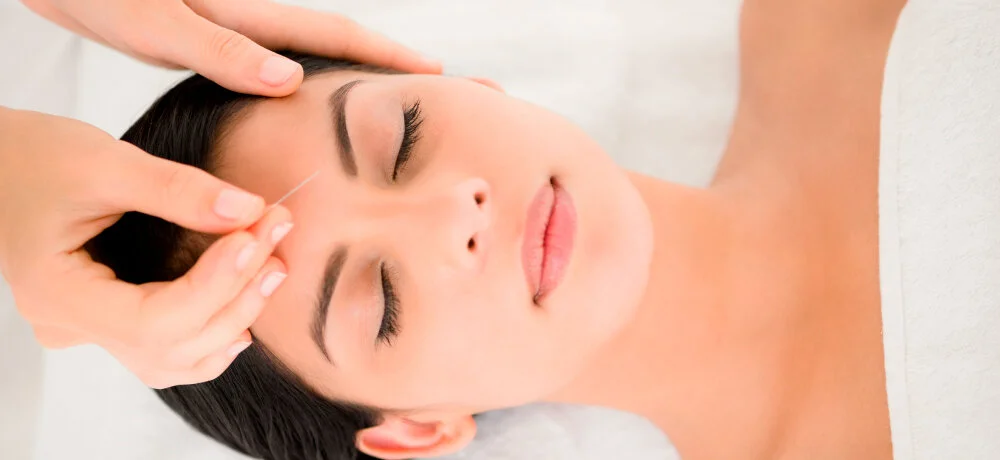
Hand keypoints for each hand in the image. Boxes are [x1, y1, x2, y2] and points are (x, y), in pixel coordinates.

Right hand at [0, 107, 287, 388]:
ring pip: (174, 358)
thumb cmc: (34, 156)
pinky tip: (245, 297)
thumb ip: (178, 189)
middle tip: (278, 234)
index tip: (259, 232)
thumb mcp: (104, 160)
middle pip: (171, 344)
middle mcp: (70, 326)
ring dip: (233, 317)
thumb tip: (251, 209)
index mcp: (55, 293)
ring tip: (273, 265)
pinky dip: (213, 330)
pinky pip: (167, 349)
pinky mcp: (110, 319)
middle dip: (237, 295)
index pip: (152, 321)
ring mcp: (89, 330)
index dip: (216, 284)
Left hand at [20, 0, 440, 95]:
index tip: (436, 74)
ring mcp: (237, 32)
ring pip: (313, 55)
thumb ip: (222, 50)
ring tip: (393, 105)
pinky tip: (316, 108)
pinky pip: (281, 66)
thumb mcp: (158, 23)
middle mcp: (250, 21)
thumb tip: (290, 80)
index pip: (335, 35)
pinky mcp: (217, 45)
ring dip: (356, 75)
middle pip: (337, 42)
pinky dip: (313, 85)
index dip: (388, 56)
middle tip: (436, 88)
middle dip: (389, 63)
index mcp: (245, 15)